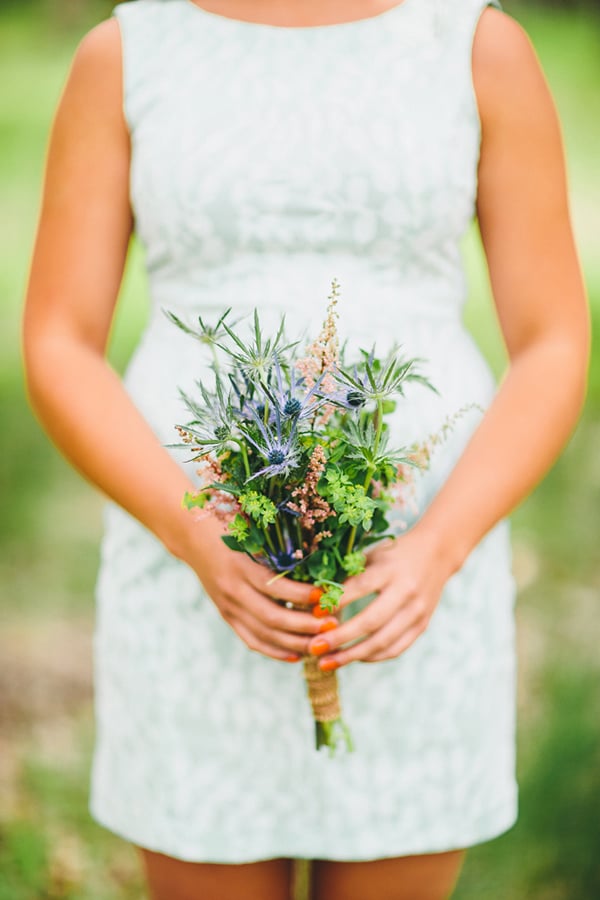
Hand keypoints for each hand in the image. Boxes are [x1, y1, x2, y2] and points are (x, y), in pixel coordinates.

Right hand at [183, 515, 331, 661]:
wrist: (194, 538)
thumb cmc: (231, 528)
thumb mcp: (253, 536)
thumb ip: (279, 550)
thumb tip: (320, 561)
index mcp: (241, 567)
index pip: (276, 587)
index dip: (302, 596)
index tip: (325, 596)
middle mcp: (233, 590)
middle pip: (273, 618)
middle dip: (306, 625)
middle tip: (333, 624)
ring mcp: (228, 607)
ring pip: (265, 635)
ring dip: (296, 643)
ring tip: (322, 642)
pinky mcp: (227, 616)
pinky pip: (252, 640)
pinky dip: (275, 651)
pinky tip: (296, 655)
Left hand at [307, 527, 453, 669]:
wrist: (436, 553)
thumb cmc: (394, 554)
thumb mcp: (372, 556)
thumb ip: (349, 577)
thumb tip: (318, 607)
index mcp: (390, 568)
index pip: (360, 587)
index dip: (336, 602)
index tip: (313, 614)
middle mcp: (406, 591)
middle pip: (371, 621)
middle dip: (340, 637)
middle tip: (315, 647)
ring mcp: (417, 611)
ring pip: (383, 641)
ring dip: (353, 655)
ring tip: (327, 662)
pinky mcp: (422, 624)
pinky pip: (396, 648)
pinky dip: (373, 657)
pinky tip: (354, 658)